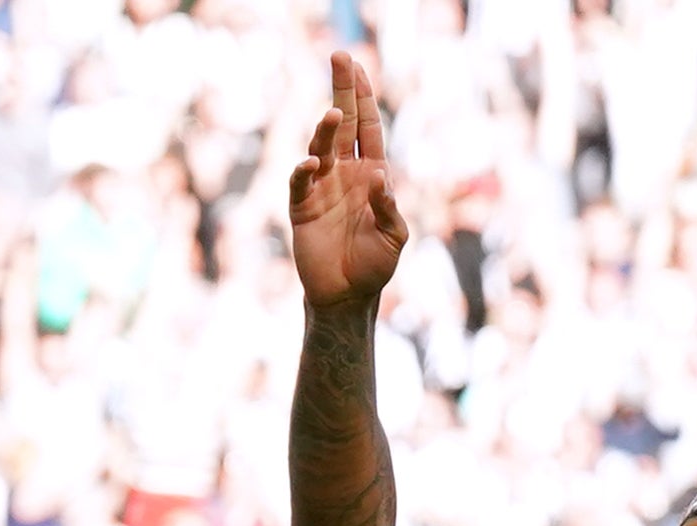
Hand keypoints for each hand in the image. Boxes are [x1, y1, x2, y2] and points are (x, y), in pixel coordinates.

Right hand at [286, 52, 407, 310]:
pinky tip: (312, 164)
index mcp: (370, 174)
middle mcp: (345, 174)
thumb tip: (377, 175)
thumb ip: (388, 205)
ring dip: (326, 131)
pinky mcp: (303, 209)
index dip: (364, 97)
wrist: (348, 296)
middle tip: (339, 57)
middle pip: (343, 124)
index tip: (358, 66)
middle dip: (342, 91)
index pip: (368, 127)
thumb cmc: (376, 265)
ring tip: (334, 115)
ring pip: (321, 148)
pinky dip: (304, 172)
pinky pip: (301, 183)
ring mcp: (322, 188)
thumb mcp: (394, 236)